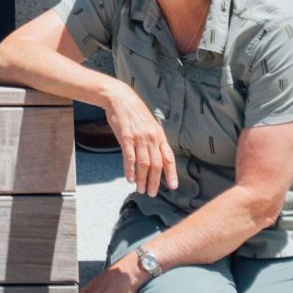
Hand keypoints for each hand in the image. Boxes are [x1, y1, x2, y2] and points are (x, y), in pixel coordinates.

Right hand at [100, 82, 178, 197]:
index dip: (171, 173)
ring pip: (144, 164)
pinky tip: (130, 179)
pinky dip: (130, 170)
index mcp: (159, 135)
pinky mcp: (126, 138)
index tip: (173, 186)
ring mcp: (139, 138)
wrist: (120, 98)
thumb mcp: (149, 125)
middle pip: (156, 164)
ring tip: (140, 189)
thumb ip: (153, 140)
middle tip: (151, 193)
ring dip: (142, 179)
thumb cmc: (134, 113)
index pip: (168, 157)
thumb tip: (155, 157)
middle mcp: (151, 138)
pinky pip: (130, 158)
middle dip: (155, 181)